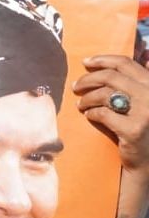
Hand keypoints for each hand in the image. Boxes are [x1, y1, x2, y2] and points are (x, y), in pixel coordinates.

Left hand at [73, 54, 148, 173]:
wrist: (147, 160)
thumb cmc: (141, 126)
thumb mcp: (143, 101)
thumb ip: (138, 83)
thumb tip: (141, 57)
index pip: (125, 63)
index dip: (103, 60)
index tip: (85, 62)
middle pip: (111, 77)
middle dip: (88, 80)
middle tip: (75, 86)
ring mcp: (145, 112)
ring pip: (105, 94)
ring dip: (87, 98)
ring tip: (80, 104)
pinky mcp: (134, 129)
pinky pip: (103, 114)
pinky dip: (92, 113)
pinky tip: (88, 116)